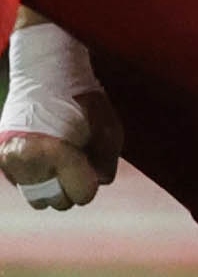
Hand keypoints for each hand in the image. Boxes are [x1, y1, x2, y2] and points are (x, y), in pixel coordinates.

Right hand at [1, 89, 121, 211]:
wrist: (44, 74)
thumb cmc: (82, 100)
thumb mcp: (109, 128)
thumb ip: (106, 163)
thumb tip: (96, 182)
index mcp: (53, 151)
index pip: (81, 195)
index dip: (92, 183)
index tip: (93, 166)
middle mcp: (23, 159)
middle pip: (58, 202)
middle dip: (72, 187)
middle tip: (78, 163)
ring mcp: (7, 160)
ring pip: (37, 198)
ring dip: (53, 186)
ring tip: (61, 161)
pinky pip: (23, 186)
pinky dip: (37, 178)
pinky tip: (45, 157)